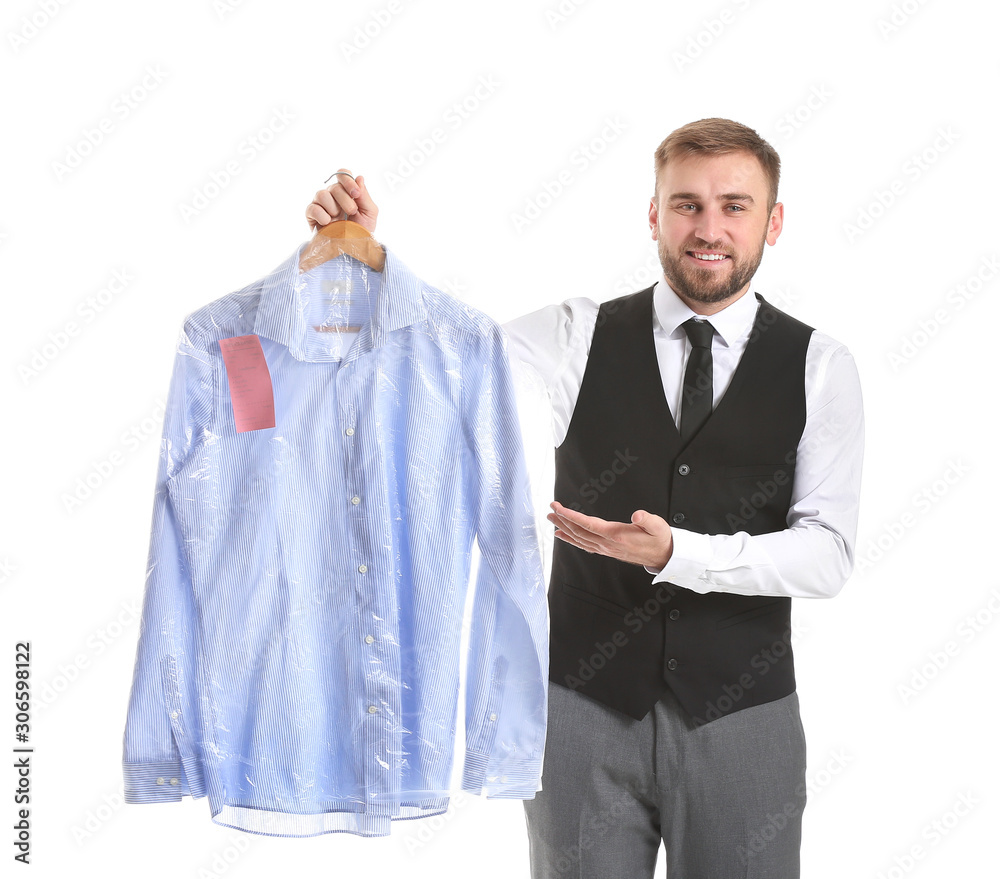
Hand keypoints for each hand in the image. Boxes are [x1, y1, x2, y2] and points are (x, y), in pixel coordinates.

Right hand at [305, 169, 378, 233]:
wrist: (353, 250)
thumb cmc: (361, 231)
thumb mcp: (369, 213)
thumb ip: (364, 195)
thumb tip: (359, 177)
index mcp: (346, 192)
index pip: (342, 174)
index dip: (348, 181)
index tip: (356, 194)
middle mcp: (332, 196)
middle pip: (334, 186)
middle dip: (345, 200)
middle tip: (352, 212)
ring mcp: (321, 205)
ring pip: (321, 194)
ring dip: (333, 207)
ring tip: (338, 219)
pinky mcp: (311, 216)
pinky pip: (312, 208)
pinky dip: (321, 215)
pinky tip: (328, 223)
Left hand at [547, 501, 673, 569]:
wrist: (663, 555)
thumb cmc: (660, 539)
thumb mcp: (658, 526)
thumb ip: (647, 519)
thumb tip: (637, 515)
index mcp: (616, 535)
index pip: (588, 524)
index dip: (571, 516)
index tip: (559, 508)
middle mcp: (608, 543)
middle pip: (579, 531)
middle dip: (563, 520)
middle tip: (550, 509)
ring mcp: (606, 548)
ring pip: (580, 539)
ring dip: (564, 529)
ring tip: (552, 521)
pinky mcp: (607, 550)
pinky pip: (585, 545)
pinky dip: (572, 540)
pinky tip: (565, 536)